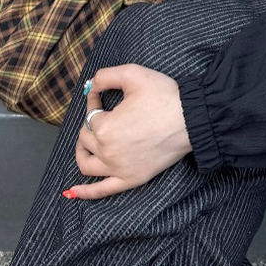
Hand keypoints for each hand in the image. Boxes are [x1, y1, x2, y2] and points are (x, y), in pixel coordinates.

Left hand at [64, 65, 192, 199]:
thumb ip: (105, 76)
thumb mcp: (133, 73)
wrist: (191, 118)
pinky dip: (85, 192)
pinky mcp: (132, 179)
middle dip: (90, 124)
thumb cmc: (164, 96)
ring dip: (82, 153)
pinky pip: (102, 190)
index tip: (101, 95)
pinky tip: (73, 191)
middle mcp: (107, 151)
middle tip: (102, 113)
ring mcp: (119, 168)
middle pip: (86, 139)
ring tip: (85, 145)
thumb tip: (90, 86)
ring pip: (87, 165)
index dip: (93, 102)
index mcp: (105, 127)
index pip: (90, 114)